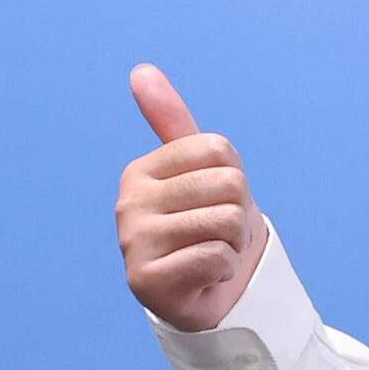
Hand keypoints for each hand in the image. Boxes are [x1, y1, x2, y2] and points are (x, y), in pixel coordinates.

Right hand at [118, 64, 260, 331]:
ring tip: (212, 257)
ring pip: (228, 221)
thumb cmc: (209, 230)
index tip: (214, 204)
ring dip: (234, 245)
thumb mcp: (200, 172)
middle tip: (217, 237)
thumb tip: (140, 70)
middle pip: (230, 185)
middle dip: (239, 215)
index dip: (235, 180)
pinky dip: (223, 271)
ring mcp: (133, 242)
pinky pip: (216, 257)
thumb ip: (173, 123)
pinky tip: (204, 280)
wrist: (211, 299)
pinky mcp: (145, 280)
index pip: (219, 150)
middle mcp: (128, 203)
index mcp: (141, 171)